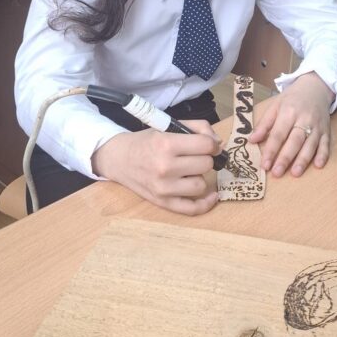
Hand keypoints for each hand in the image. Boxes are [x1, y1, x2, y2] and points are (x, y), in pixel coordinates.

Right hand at [91, 121, 222, 214]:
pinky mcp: (162, 202)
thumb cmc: (145, 142)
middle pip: (206, 164)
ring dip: (199, 176)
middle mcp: (165, 167)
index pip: (206, 145)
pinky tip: (211, 196)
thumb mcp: (168, 127)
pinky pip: (191, 209)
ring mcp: (163, 187)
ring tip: (189, 171)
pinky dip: (205, 204)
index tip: (209, 145)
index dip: (212, 144)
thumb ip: (196, 128)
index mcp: (166, 144)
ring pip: (201, 184)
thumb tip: (218, 142)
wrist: (118, 159)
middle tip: (195, 156)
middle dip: (205, 158)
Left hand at [249, 72, 333, 177]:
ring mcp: (317, 125)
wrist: (316, 87)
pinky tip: (318, 165)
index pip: (278, 134)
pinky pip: (326, 144)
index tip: (265, 165)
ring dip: (303, 160)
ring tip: (295, 173)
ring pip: (310, 144)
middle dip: (286, 158)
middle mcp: (304, 119)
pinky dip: (323, 155)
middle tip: (277, 173)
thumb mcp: (275, 105)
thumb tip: (252, 140)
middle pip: (294, 141)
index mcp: (288, 112)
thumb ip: (264, 123)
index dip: (271, 150)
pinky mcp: (326, 130)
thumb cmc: (293, 98)